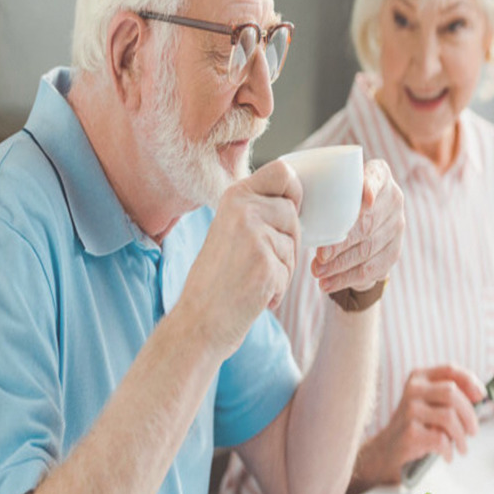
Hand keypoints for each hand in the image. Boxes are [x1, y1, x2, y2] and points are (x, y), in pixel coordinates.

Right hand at [179, 160, 301, 356]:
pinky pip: (290, 272)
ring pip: (293, 245)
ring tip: (251, 280)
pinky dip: (277, 290)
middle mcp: (244, 209)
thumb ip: (256, 211)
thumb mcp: (230, 230)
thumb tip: (295, 201)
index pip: (283, 172)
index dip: (294, 191)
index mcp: (234, 196)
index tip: (286, 212)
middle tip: (259, 263)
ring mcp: (255, 235)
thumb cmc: (216, 280)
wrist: (198, 321)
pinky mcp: (266, 264)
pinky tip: (253, 295)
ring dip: (281, 269)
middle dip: (286, 242)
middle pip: (293, 213)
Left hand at [310, 159, 404, 292]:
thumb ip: (320, 190)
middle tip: (320, 255)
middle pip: (369, 223)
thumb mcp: (331, 189)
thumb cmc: (337, 202)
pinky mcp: (393, 252)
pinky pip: (370, 269)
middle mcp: (393, 199)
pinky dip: (346, 279)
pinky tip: (328, 284)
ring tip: (317, 272)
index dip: (372, 188)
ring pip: (368, 249)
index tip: (365, 202)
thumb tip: (291, 205)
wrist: (361, 227)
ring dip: (340, 264)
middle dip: (343, 242)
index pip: (377, 177)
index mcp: (379, 175)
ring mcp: (396, 227)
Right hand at [354, 365, 485, 486]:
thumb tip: (480, 394)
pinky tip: (447, 455)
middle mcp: (413, 389)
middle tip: (473, 431)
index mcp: (419, 377)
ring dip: (461, 436)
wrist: (390, 447)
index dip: (470, 380)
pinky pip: (441, 438)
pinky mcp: (410, 431)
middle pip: (452, 393)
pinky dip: (449, 450)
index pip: (450, 369)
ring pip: (449, 417)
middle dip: (469, 414)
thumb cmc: (419, 424)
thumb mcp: (431, 402)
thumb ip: (452, 395)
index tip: (481, 396)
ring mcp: (410, 409)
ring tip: (462, 447)